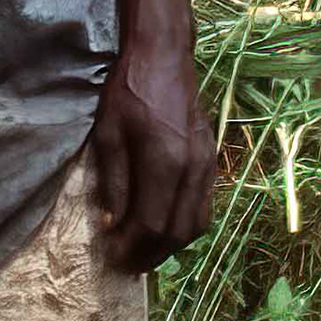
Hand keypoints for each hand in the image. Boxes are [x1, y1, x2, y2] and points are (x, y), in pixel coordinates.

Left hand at [88, 31, 218, 268]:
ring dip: (171, 245)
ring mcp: (207, 164)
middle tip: (128, 264)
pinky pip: (203, 205)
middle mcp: (192, 168)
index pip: (151, 224)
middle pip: (177, 232)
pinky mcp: (212, 159)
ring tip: (145, 251)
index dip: (131, 247)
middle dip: (152, 254)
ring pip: (197, 223)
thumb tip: (113, 222)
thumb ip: (113, 182)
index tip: (112, 256)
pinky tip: (163, 226)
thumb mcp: (108, 135)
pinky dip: (184, 225)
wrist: (164, 57)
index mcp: (164, 162)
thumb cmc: (128, 91)